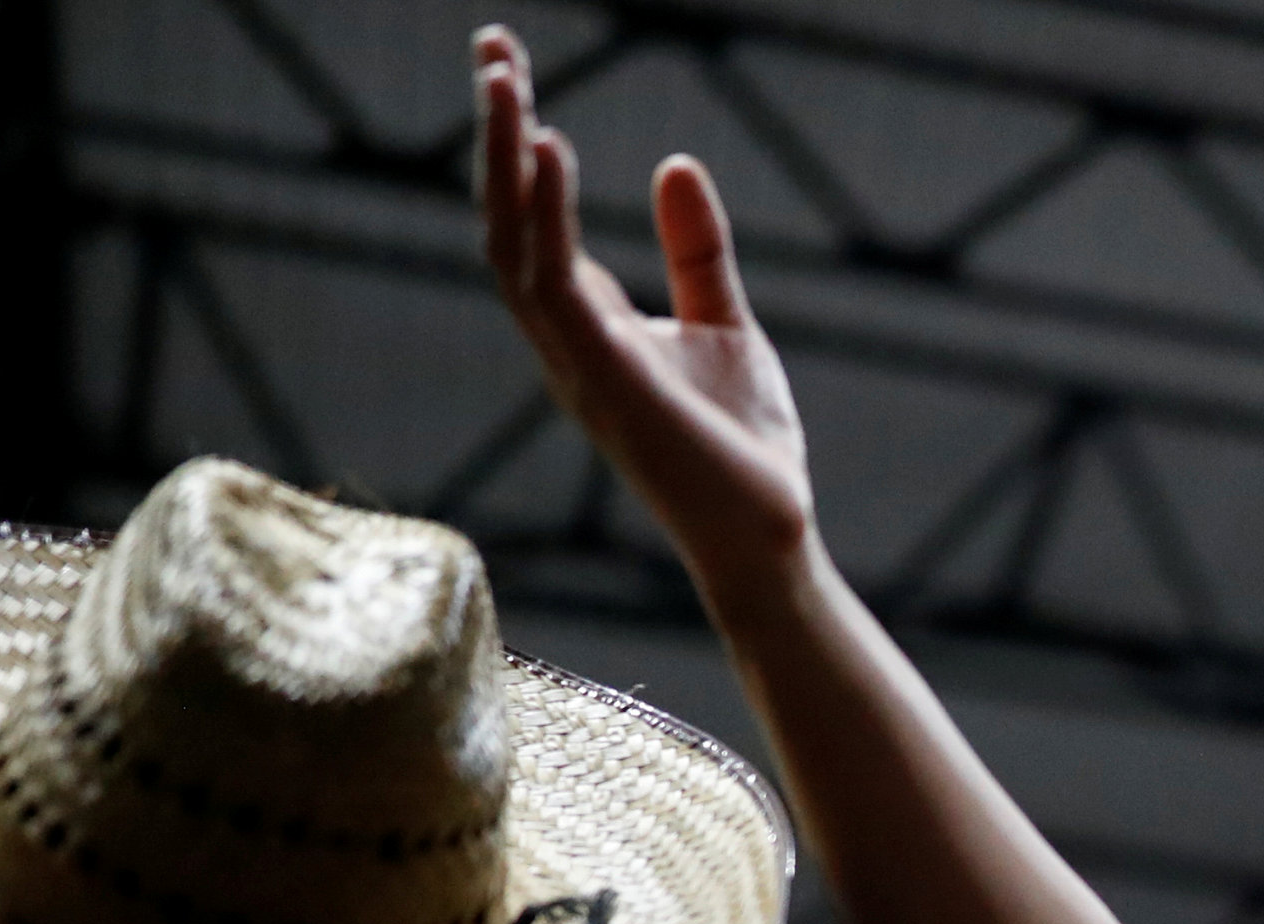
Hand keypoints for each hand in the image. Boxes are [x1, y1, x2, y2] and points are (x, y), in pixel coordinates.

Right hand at [474, 24, 815, 587]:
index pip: (530, 217)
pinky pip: (554, 286)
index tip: (509, 65)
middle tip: (493, 47)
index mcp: (586, 324)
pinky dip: (546, 214)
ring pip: (511, 244)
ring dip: (504, 160)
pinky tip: (549, 150)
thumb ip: (695, 251)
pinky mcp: (604, 381)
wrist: (770, 535)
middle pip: (504, 219)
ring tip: (508, 80)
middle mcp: (564, 339)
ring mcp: (576, 361)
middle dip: (493, 134)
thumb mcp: (726, 323)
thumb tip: (673, 163)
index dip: (516, 143)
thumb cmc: (744, 447)